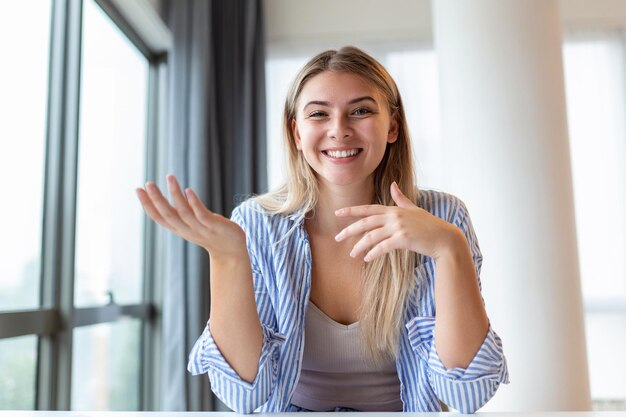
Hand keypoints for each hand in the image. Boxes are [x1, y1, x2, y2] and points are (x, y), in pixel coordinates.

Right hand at [135, 174, 246, 257]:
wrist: (231, 250)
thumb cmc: (210, 233)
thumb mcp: (190, 224)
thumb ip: (178, 214)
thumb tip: (162, 199)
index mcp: (179, 228)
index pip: (159, 217)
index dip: (147, 204)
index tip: (138, 189)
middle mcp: (187, 230)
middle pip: (168, 215)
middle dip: (156, 199)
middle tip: (148, 183)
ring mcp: (201, 228)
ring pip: (184, 212)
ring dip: (175, 195)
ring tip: (170, 177)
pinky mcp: (214, 226)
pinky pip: (202, 215)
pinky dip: (194, 203)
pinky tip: (189, 190)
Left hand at [334, 182, 460, 261]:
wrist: (444, 238)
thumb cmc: (429, 225)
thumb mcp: (414, 209)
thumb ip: (400, 198)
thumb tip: (393, 184)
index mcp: (394, 209)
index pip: (368, 209)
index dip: (351, 211)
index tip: (337, 213)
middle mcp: (394, 216)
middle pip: (365, 222)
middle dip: (349, 230)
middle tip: (337, 238)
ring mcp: (398, 227)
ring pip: (372, 237)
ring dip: (360, 246)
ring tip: (352, 254)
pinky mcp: (403, 239)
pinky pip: (382, 247)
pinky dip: (373, 253)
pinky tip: (367, 259)